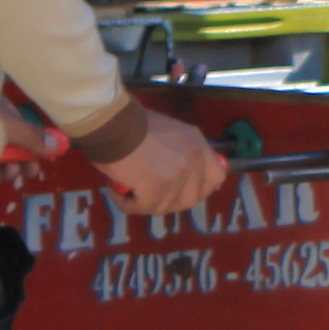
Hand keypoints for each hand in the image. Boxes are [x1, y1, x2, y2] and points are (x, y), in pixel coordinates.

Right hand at [94, 104, 234, 223]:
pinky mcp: (157, 188)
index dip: (201, 188)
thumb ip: (179, 151)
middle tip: (148, 195)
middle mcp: (193, 160)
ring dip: (143, 202)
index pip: (216, 176)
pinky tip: (116, 191)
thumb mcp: (167, 131)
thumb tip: (177, 173)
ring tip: (125, 189)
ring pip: (164, 206)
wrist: (112, 121)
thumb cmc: (131, 121)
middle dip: (169, 201)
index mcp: (197, 143)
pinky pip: (142, 207)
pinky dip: (126, 203)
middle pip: (191, 198)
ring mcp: (177, 176)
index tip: (183, 191)